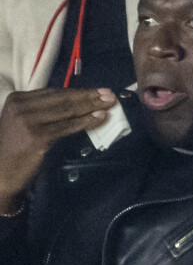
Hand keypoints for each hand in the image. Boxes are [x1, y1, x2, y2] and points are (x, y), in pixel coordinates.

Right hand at [0, 88, 116, 213]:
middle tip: (110, 95)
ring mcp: (28, 121)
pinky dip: (85, 122)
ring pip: (67, 111)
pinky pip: (67, 127)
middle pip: (63, 99)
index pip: (55, 92)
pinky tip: (99, 118)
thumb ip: (45, 111)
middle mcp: (21, 106)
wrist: (0, 173)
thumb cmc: (15, 148)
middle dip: (89, 97)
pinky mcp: (37, 137)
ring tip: (109, 104)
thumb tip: (78, 103)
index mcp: (18, 99)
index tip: (99, 91)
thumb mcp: (25, 122)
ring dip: (91, 107)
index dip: (79, 92)